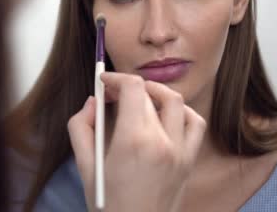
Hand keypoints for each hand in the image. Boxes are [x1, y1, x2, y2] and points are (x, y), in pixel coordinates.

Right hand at [68, 72, 205, 211]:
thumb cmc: (109, 205)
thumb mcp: (86, 166)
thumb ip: (81, 128)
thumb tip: (92, 102)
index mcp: (133, 141)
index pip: (133, 87)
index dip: (116, 78)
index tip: (104, 82)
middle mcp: (162, 141)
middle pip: (149, 94)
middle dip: (128, 86)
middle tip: (112, 94)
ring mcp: (180, 151)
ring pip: (175, 102)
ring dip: (156, 93)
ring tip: (140, 99)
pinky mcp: (189, 161)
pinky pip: (194, 124)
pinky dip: (181, 112)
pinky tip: (165, 116)